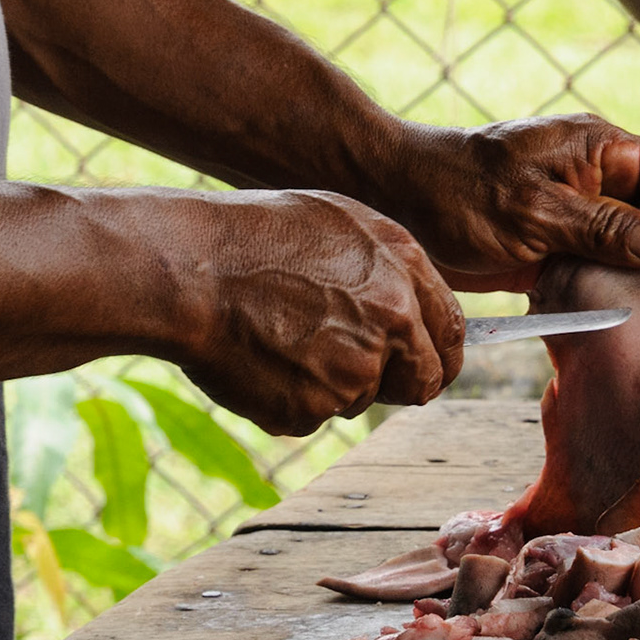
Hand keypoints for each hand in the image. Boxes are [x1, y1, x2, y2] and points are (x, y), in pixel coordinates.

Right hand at [164, 190, 464, 435]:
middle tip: (348, 369)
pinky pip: (311, 415)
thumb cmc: (252, 236)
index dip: (439, 357)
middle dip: (395, 383)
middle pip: (421, 382)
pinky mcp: (313, 408)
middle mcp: (392, 321)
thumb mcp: (338, 224)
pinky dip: (288, 399)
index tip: (426, 368)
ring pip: (358, 398)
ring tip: (278, 338)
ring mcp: (355, 370)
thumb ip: (387, 270)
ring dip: (329, 385)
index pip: (452, 334)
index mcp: (404, 270)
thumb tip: (414, 310)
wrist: (188, 269)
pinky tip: (258, 359)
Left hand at [375, 114, 639, 292]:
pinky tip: (592, 312)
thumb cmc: (455, 191)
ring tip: (626, 307)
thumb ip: (602, 227)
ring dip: (633, 278)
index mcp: (600, 150)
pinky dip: (601, 292)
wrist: (396, 202)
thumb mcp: (533, 211)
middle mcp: (597, 180)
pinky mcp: (557, 246)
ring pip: (632, 248)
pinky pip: (598, 269)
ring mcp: (577, 214)